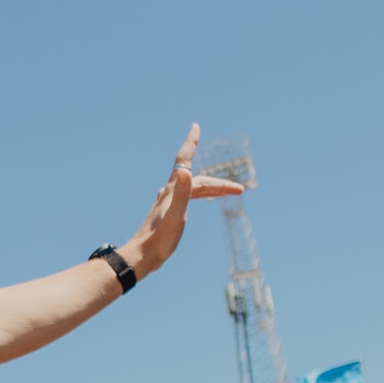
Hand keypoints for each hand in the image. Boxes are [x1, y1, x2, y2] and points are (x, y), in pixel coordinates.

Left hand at [123, 125, 243, 281]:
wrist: (143, 256)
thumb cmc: (159, 239)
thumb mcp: (175, 215)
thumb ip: (181, 192)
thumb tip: (185, 170)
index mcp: (172, 189)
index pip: (184, 159)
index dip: (191, 142)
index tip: (195, 126)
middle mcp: (169, 191)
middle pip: (199, 180)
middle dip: (219, 183)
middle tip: (239, 189)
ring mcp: (169, 202)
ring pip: (196, 189)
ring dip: (214, 189)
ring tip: (231, 193)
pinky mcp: (169, 212)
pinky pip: (190, 197)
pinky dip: (202, 195)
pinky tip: (206, 199)